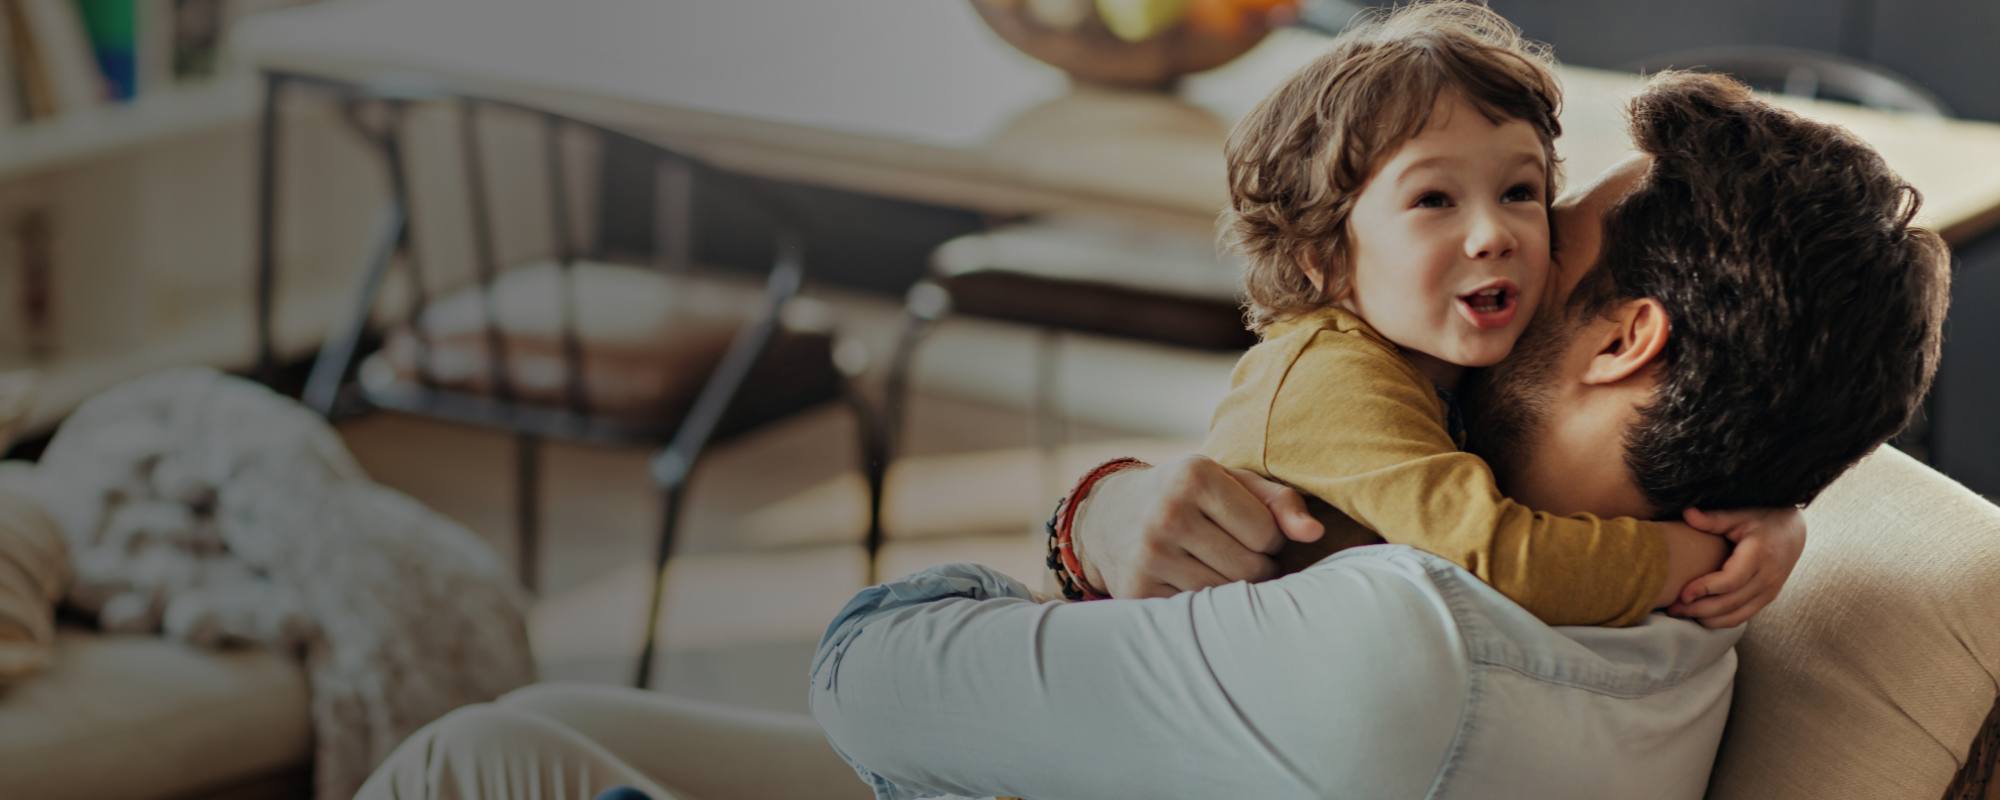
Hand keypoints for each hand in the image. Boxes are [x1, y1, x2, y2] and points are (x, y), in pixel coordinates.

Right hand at [1072, 456, 1323, 597]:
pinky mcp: (1137, 589)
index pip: (1268, 534)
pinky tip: (1191, 581)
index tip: (1249, 531)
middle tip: (1237, 554)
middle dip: (1256, 568)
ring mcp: (1149, 554)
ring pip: (1226, 595)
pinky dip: (1204, 604)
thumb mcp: (1231, 483)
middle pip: (1250, 570)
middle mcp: (1168, 513)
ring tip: (1218, 567)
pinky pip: (1197, 613)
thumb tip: (1315, 534)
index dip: (1269, 538)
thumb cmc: (1188, 496)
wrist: (1109, 516)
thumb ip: (1280, 501)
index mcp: (1195, 475)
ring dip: (1234, 590)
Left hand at [1666, 506, 1806, 628]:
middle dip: (1699, 609)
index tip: (1682, 593)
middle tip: (1672, 608)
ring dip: (1707, 619)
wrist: (1793, 531)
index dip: (1705, 589)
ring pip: (1736, 616)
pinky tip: (1698, 616)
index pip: (1731, 581)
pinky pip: (1742, 617)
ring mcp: (1769, 592)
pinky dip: (1719, 621)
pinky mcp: (1767, 599)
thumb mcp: (1740, 514)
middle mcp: (1767, 578)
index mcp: (1760, 556)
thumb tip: (1687, 513)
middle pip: (1730, 603)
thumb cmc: (1763, 519)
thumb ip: (1714, 518)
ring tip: (1681, 613)